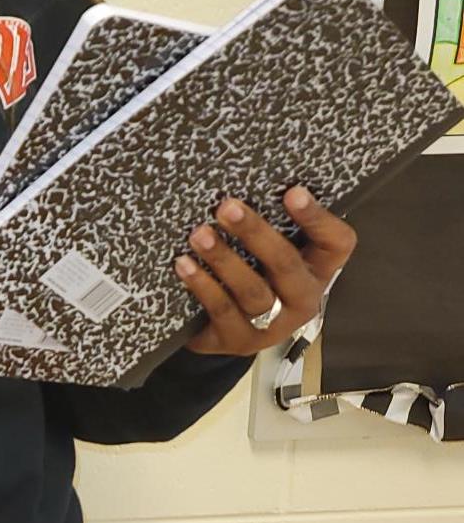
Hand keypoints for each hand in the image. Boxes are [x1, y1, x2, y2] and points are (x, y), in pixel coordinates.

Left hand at [176, 187, 355, 356]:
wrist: (222, 330)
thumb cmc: (253, 275)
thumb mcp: (268, 253)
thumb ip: (271, 225)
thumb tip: (242, 182)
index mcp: (319, 269)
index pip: (337, 243)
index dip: (318, 218)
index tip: (293, 192)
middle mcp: (303, 299)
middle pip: (287, 266)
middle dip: (256, 234)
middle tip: (228, 207)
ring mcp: (273, 324)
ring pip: (253, 291)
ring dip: (224, 259)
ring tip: (199, 235)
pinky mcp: (241, 340)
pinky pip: (222, 310)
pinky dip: (202, 285)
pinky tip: (185, 264)